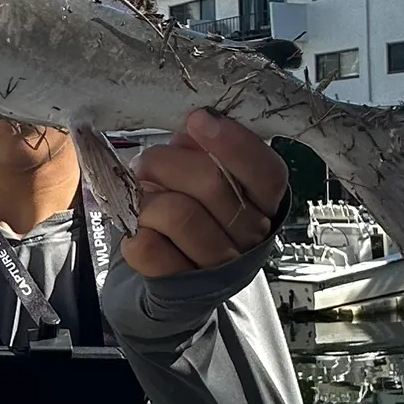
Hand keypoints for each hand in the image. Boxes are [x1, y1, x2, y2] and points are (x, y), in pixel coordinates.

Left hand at [122, 110, 282, 276]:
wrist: (177, 268)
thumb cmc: (195, 208)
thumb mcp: (208, 172)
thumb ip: (205, 151)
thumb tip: (190, 131)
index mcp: (264, 203)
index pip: (267, 173)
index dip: (234, 143)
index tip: (198, 120)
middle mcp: (248, 236)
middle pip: (212, 184)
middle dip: (167, 162)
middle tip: (147, 162)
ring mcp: (215, 264)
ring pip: (179, 215)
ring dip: (147, 195)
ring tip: (139, 193)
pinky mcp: (179, 283)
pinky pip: (150, 249)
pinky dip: (135, 228)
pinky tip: (138, 223)